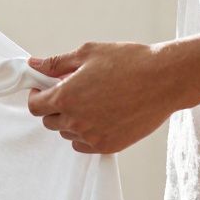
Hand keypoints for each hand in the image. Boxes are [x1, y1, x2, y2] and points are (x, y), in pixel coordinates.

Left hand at [26, 41, 193, 153]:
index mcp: (66, 97)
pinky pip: (85, 145)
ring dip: (71, 120)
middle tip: (71, 92)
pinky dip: (86, 133)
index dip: (37, 96)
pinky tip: (100, 117)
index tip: (43, 89)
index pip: (35, 106)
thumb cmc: (129, 62)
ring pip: (68, 134)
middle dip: (54, 107)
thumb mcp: (88, 54)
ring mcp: (92, 136)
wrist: (165, 80)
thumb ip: (57, 63)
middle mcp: (76, 121)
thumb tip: (34, 64)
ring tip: (91, 102)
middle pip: (50, 121)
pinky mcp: (109, 146)